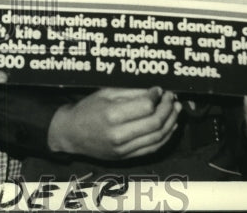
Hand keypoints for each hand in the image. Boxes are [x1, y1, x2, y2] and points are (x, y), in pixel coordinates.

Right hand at [47, 86, 180, 160]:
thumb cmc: (86, 109)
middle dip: (167, 108)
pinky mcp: (127, 157)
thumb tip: (154, 92)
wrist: (71, 133)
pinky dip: (165, 137)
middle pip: (155, 123)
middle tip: (171, 97)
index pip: (145, 106)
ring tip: (176, 109)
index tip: (160, 89)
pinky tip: (170, 126)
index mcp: (112, 115)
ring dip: (171, 122)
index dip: (157, 96)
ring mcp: (124, 149)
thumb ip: (130, 93)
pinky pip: (153, 148)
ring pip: (158, 137)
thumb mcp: (105, 94)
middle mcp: (119, 135)